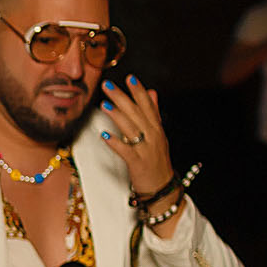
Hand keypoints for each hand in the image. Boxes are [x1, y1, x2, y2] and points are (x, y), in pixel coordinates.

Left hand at [99, 75, 173, 196]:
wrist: (162, 188)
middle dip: (122, 98)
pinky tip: (105, 136)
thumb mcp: (158, 135)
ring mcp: (146, 150)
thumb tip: (152, 92)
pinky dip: (116, 143)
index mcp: (157, 129)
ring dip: (117, 116)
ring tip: (104, 105)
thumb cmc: (156, 161)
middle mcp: (153, 137)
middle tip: (108, 85)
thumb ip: (154, 113)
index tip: (130, 77)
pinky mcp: (138, 164)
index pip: (148, 106)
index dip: (139, 91)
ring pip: (132, 129)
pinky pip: (126, 152)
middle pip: (137, 113)